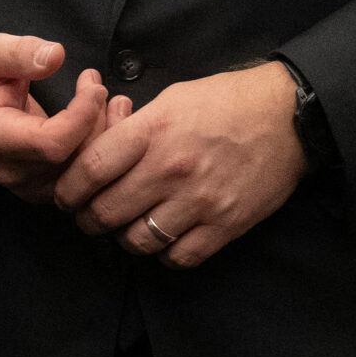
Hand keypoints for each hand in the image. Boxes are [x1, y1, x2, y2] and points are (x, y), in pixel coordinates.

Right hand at [0, 35, 111, 201]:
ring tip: (106, 97)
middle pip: (75, 160)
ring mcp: (32, 187)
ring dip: (107, 134)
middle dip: (99, 121)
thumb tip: (56, 54)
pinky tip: (102, 119)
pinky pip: (87, 180)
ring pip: (87, 173)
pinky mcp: (48, 191)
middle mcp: (14, 172)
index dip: (81, 116)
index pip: (51, 143)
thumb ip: (19, 53)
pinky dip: (104, 151)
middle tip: (99, 85)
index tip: (94, 85)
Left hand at [50, 62, 305, 266]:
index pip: (90, 169)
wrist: (289, 116)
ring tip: (126, 228)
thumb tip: (97, 146)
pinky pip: (179, 257)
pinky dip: (164, 254)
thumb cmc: (226, 101)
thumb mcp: (171, 99)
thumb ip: (134, 127)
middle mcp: (171, 168)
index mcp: (152, 131)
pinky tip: (164, 239)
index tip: (66, 195)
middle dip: (88, 220)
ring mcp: (199, 200)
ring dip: (124, 239)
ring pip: (137, 241)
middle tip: (90, 217)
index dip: (68, 189)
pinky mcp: (225, 225)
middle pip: (106, 212)